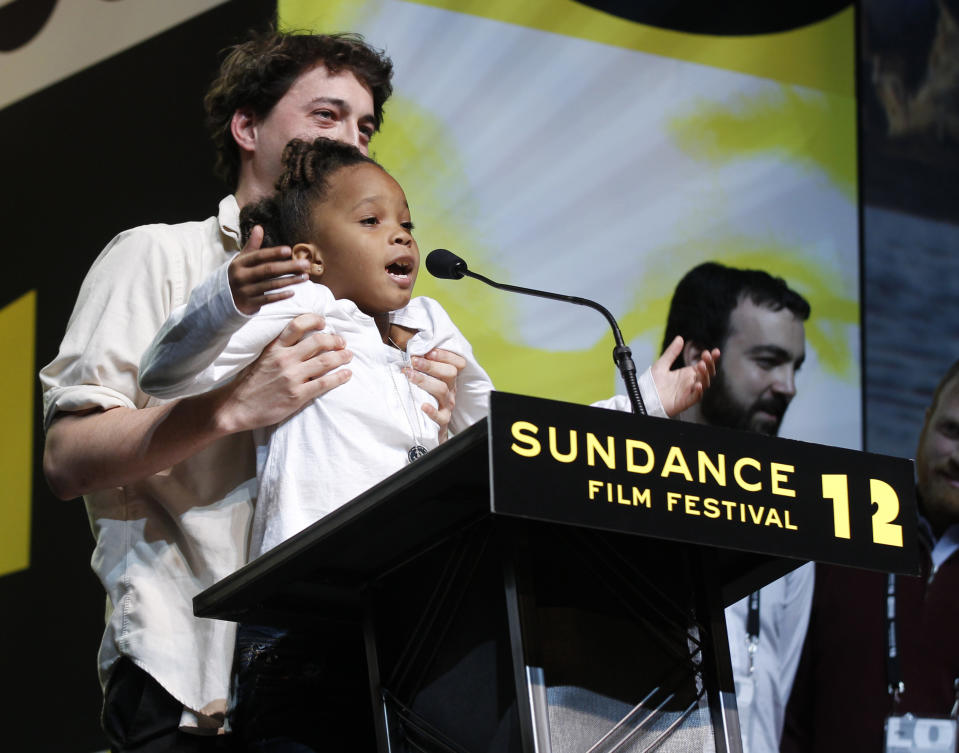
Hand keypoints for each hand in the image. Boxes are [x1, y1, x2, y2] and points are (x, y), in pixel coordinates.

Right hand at [215, 313, 352, 431]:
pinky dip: (340, 377)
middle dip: (335, 339)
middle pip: (318, 341)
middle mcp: (284, 359)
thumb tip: (302, 341)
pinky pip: (325, 383)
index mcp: (274, 348)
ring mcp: (292, 377)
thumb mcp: (261, 358)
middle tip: (342, 341)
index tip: (324, 322)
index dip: (315, 320)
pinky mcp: (297, 395)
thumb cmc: (249, 383)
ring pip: (325, 361)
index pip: (297, 325)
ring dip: (341, 356)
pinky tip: (347, 374)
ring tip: (349, 355)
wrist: (236, 407)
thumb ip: (280, 349)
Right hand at [228, 225, 309, 314]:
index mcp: (240, 263)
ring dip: (290, 281)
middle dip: (288, 267)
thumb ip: (252, 245)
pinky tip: (293, 292)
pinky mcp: (250, 303)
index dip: (274, 253)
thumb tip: (259, 227)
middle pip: (268, 270)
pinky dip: (281, 296)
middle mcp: (241, 276)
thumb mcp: (242, 260)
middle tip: (305, 264)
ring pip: (271, 285)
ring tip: (305, 277)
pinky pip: (268, 299)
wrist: (225, 299)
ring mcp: (245, 291)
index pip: (259, 256)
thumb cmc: (239, 275)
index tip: (289, 250)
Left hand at [405, 348, 465, 442]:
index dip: (445, 355)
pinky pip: (440, 416)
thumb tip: (409, 352)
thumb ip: (423, 367)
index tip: (428, 351)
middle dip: (431, 365)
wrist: (430, 428)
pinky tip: (423, 406)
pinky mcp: (442, 420)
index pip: (458, 363)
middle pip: (449, 373)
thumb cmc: (426, 398)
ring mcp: (447, 405)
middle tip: (414, 361)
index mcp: (449, 378)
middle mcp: (451, 390)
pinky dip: (432, 411)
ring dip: (425, 380)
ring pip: (442, 389)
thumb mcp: (429, 381)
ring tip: (409, 375)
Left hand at [651, 336, 718, 416]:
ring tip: (701, 366)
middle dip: (709, 364)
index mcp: (688, 373)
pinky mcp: (685, 401)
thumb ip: (672, 352)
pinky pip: (695, 397)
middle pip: (706, 373)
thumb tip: (680, 338)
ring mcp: (688, 392)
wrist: (644, 398)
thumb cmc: (653, 384)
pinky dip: (698, 392)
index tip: (715, 351)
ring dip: (704, 375)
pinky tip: (698, 384)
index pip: (704, 365)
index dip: (711, 359)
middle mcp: (690, 382)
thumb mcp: (662, 364)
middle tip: (706, 356)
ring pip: (703, 384)